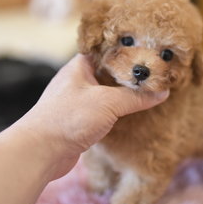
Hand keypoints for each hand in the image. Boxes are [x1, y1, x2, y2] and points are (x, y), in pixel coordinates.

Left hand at [17, 54, 168, 177]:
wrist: (40, 152)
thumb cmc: (69, 118)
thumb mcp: (107, 102)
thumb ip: (135, 97)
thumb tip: (162, 91)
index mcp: (80, 66)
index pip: (108, 51)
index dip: (129, 51)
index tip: (150, 52)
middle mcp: (79, 81)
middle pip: (110, 73)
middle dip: (132, 75)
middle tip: (156, 73)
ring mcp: (79, 101)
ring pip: (108, 93)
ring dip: (126, 95)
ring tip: (151, 92)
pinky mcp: (81, 121)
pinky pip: (105, 111)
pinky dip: (119, 111)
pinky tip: (135, 113)